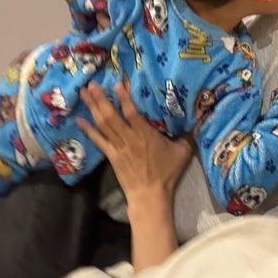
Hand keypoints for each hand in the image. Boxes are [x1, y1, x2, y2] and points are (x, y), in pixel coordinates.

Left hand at [76, 79, 192, 203]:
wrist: (150, 194)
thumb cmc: (167, 173)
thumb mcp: (183, 152)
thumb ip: (188, 134)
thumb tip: (198, 118)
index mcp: (145, 134)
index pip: (132, 112)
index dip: (124, 97)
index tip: (117, 83)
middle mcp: (129, 137)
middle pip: (111, 115)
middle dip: (100, 98)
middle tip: (90, 83)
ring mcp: (118, 146)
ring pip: (102, 124)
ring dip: (92, 107)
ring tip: (84, 93)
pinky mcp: (111, 155)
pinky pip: (98, 140)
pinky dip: (88, 129)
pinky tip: (79, 119)